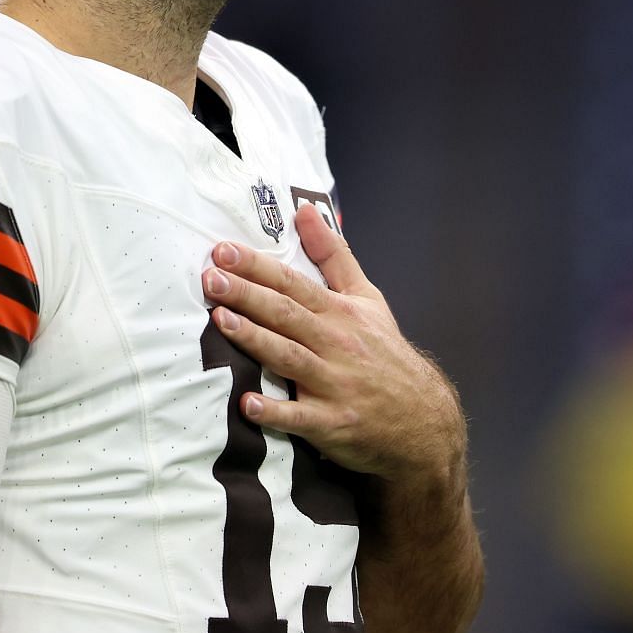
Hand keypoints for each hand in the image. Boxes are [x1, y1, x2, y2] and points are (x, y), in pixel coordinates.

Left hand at [202, 204, 465, 490]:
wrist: (421, 416)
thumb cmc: (384, 353)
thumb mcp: (366, 299)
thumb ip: (333, 256)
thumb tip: (306, 210)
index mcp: (340, 313)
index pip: (293, 283)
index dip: (257, 267)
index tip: (223, 252)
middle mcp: (336, 344)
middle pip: (286, 314)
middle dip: (247, 295)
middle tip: (211, 278)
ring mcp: (334, 384)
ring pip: (289, 357)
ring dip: (255, 339)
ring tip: (221, 321)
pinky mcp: (332, 422)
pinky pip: (300, 416)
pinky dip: (275, 411)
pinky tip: (248, 404)